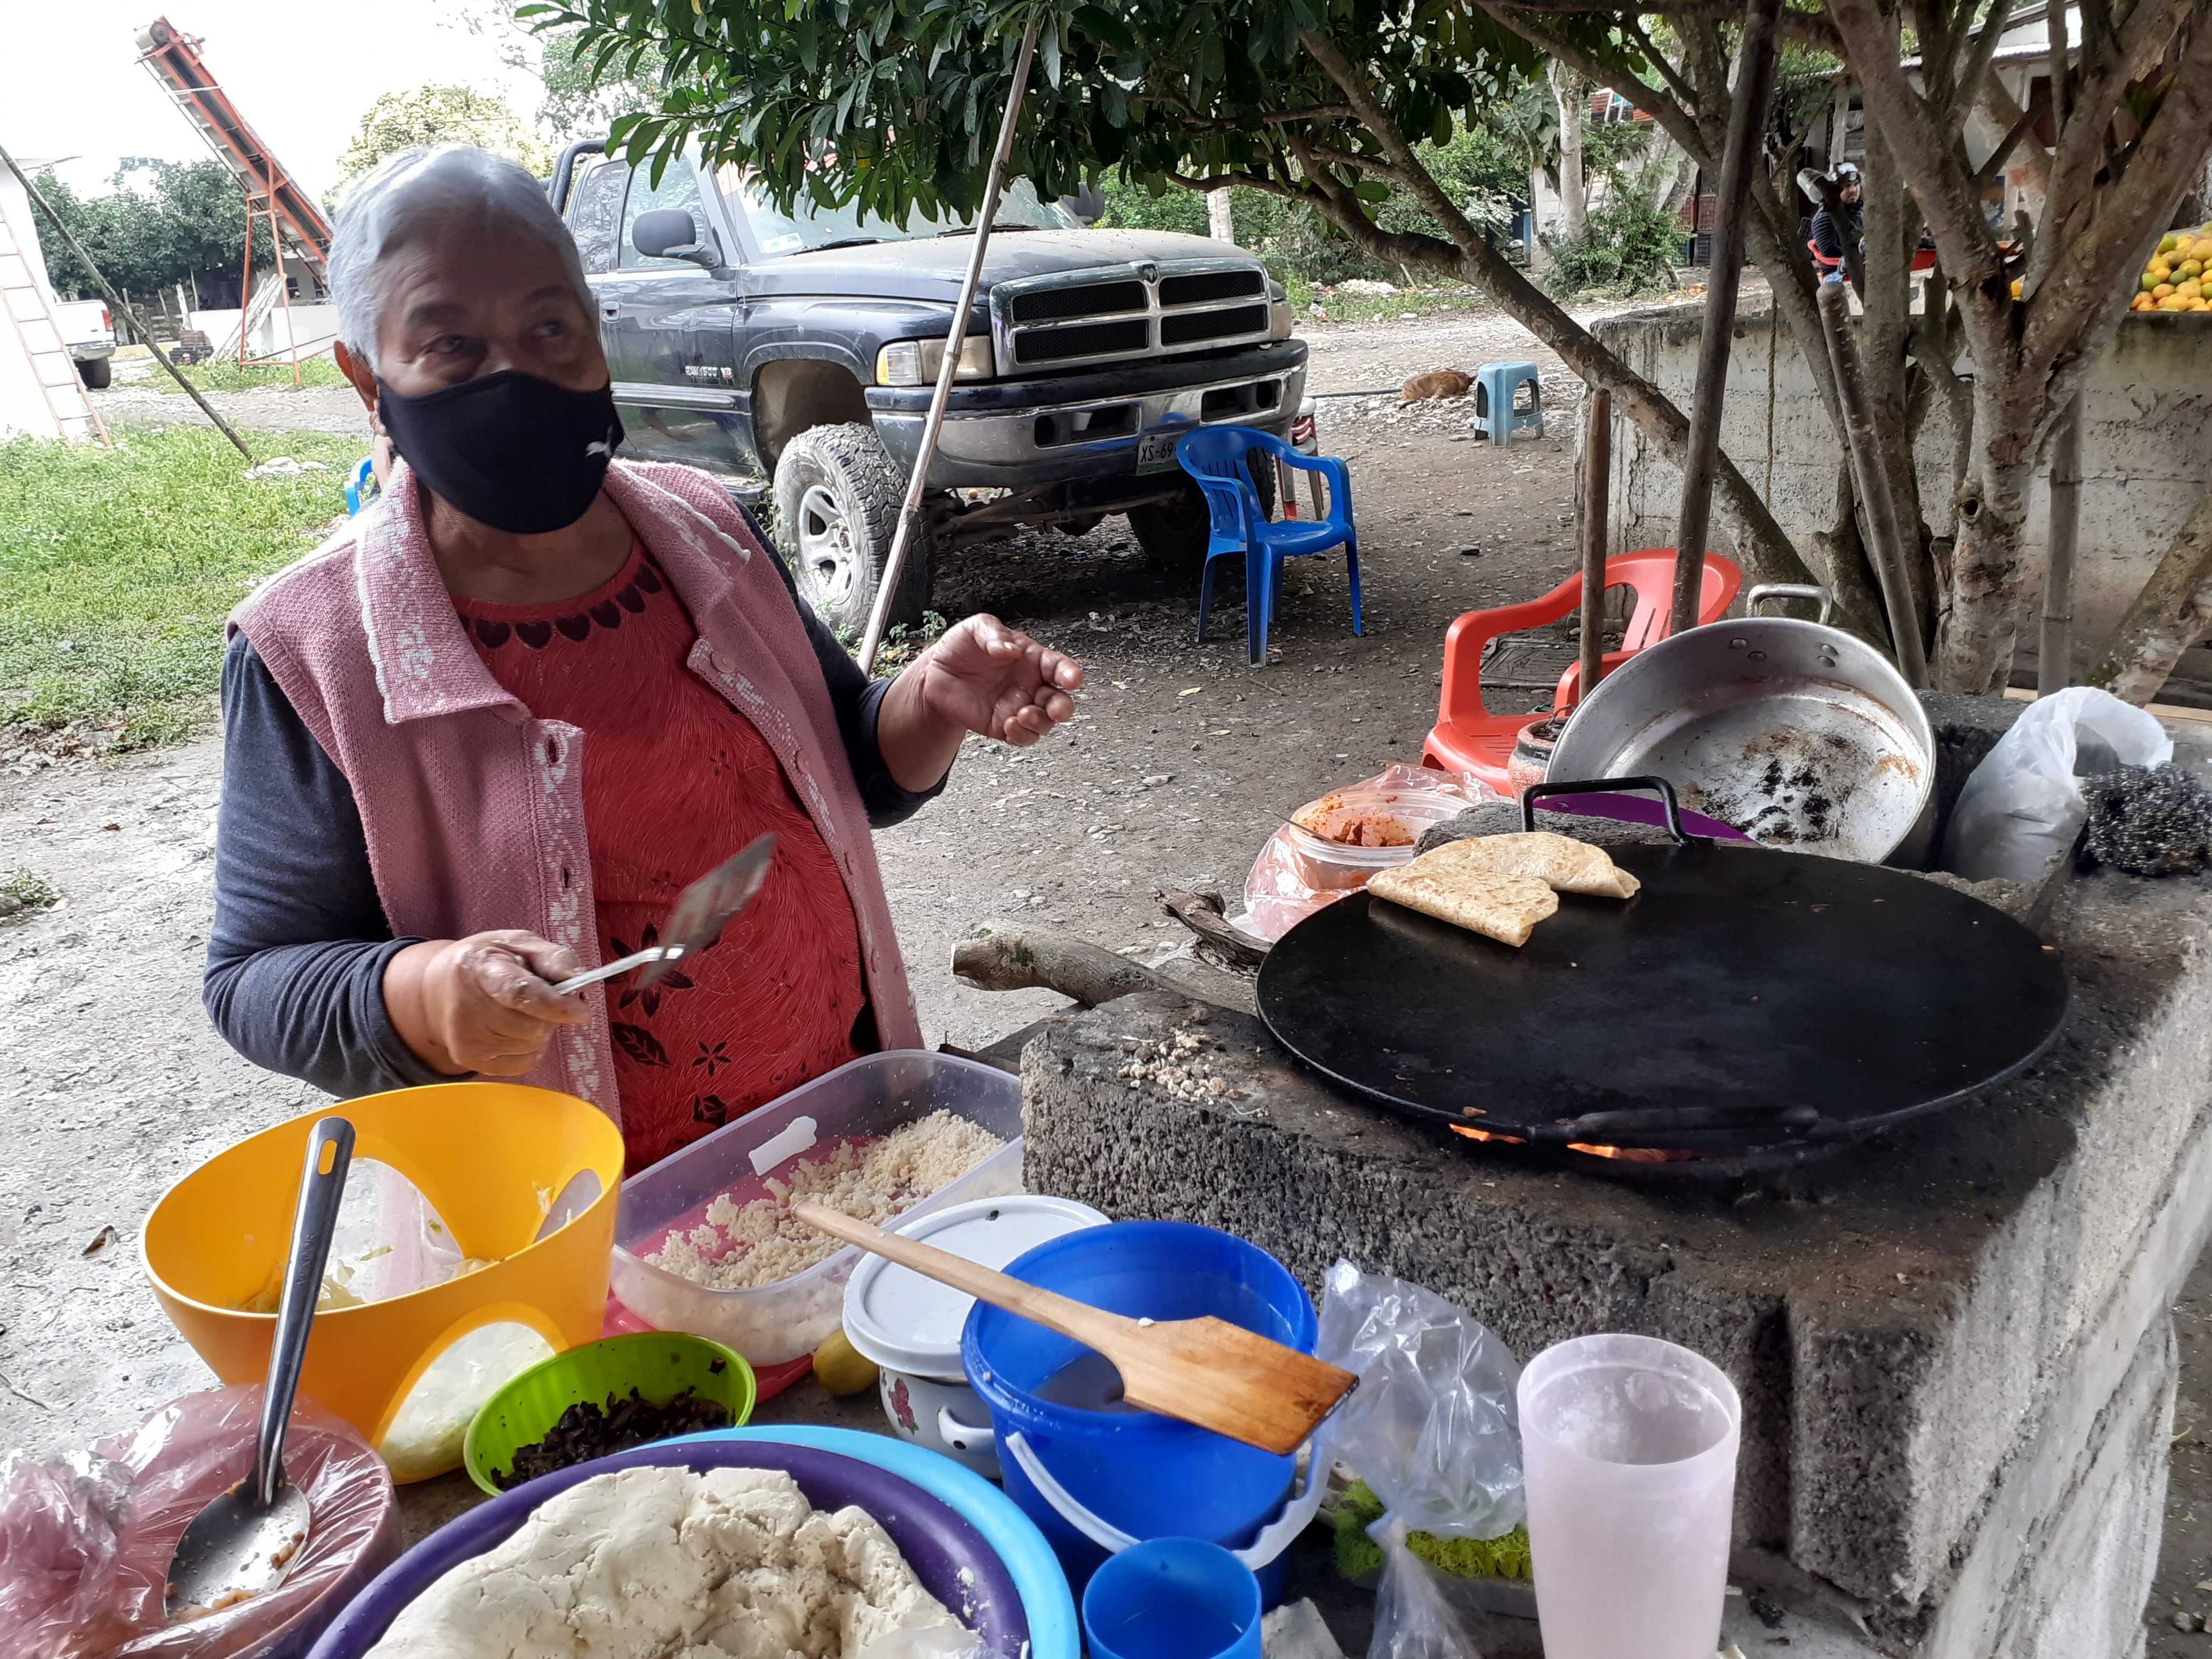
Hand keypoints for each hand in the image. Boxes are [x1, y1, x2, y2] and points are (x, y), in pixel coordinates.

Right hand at [383, 931, 590, 1077]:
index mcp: (480, 968)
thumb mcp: (520, 944)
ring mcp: (465, 1037)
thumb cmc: (490, 962)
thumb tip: (582, 982)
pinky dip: (530, 1047)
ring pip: (531, 1044)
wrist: (440, 987)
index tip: (582, 1012)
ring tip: (520, 1010)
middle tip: (541, 998)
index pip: (520, 993)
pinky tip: (513, 1028)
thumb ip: (554, 959)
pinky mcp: (469, 1058)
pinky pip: (524, 1062)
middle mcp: (466, 1006)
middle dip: (550, 1014)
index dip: (555, 1005)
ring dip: (539, 1029)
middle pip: (531, 1026)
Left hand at [877, 615, 1082, 790]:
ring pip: (1045, 722)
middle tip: (1056, 709)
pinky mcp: (1003, 726)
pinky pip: (1023, 737)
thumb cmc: (962, 648)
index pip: (1059, 667)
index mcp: (1032, 659)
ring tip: (1022, 715)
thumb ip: (993, 634)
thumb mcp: (976, 628)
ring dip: (1040, 722)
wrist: (936, 674)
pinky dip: (1022, 735)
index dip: (1070, 673)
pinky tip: (1009, 724)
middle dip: (1063, 707)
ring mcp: (1019, 707)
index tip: (1072, 679)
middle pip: (1059, 700)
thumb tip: (1011, 649)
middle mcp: (1030, 685)